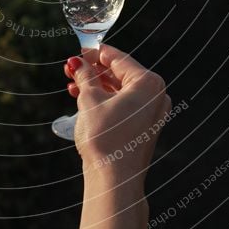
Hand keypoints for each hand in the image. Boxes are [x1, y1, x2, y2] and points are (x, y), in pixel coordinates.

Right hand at [63, 44, 170, 185]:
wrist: (114, 179)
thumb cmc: (106, 138)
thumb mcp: (90, 101)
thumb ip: (85, 77)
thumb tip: (77, 63)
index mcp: (148, 83)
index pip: (119, 58)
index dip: (96, 53)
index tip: (80, 49)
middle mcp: (156, 95)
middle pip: (120, 74)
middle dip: (94, 71)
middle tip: (72, 68)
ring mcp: (152, 113)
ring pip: (120, 91)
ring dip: (97, 86)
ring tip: (73, 84)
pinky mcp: (144, 127)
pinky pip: (124, 105)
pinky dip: (105, 101)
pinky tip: (84, 100)